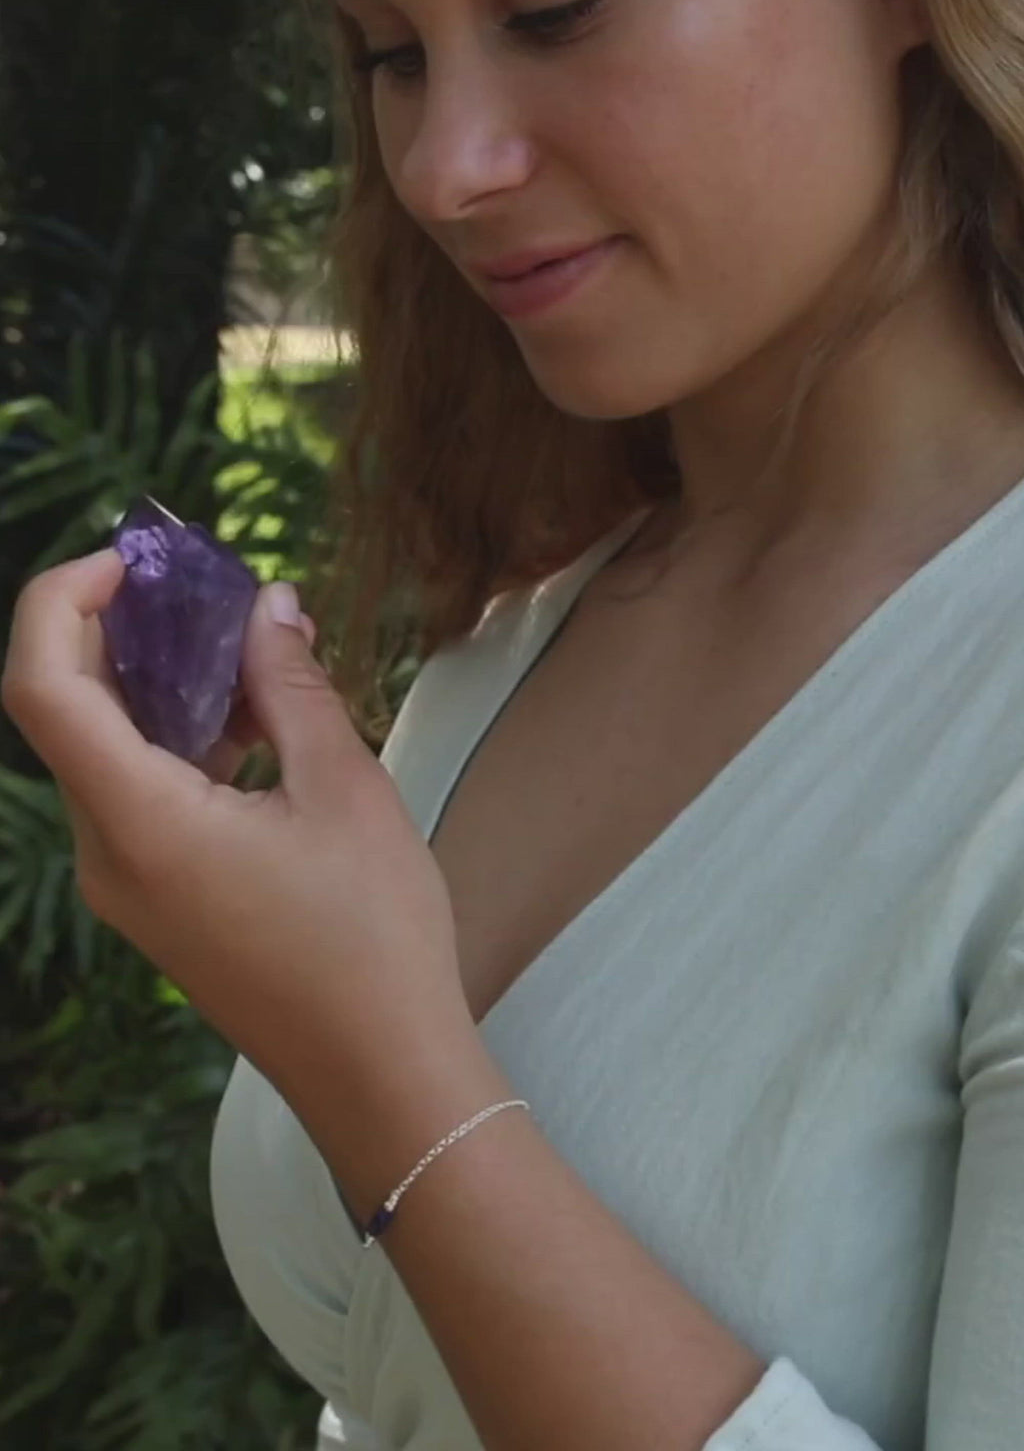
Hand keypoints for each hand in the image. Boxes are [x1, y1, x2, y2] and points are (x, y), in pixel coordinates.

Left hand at [1, 548, 469, 1096]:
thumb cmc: (371, 935)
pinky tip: (256, 728)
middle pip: (70, 712)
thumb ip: (290, 685)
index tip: (137, 561)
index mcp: (138, 821)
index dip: (65, 598)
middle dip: (127, 634)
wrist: (380, 1072)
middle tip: (211, 592)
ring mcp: (127, 886)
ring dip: (164, 690)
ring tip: (254, 655)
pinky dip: (180, 745)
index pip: (41, 683)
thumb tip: (266, 604)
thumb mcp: (344, 789)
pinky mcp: (158, 904)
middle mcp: (107, 854)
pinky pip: (139, 799)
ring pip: (109, 754)